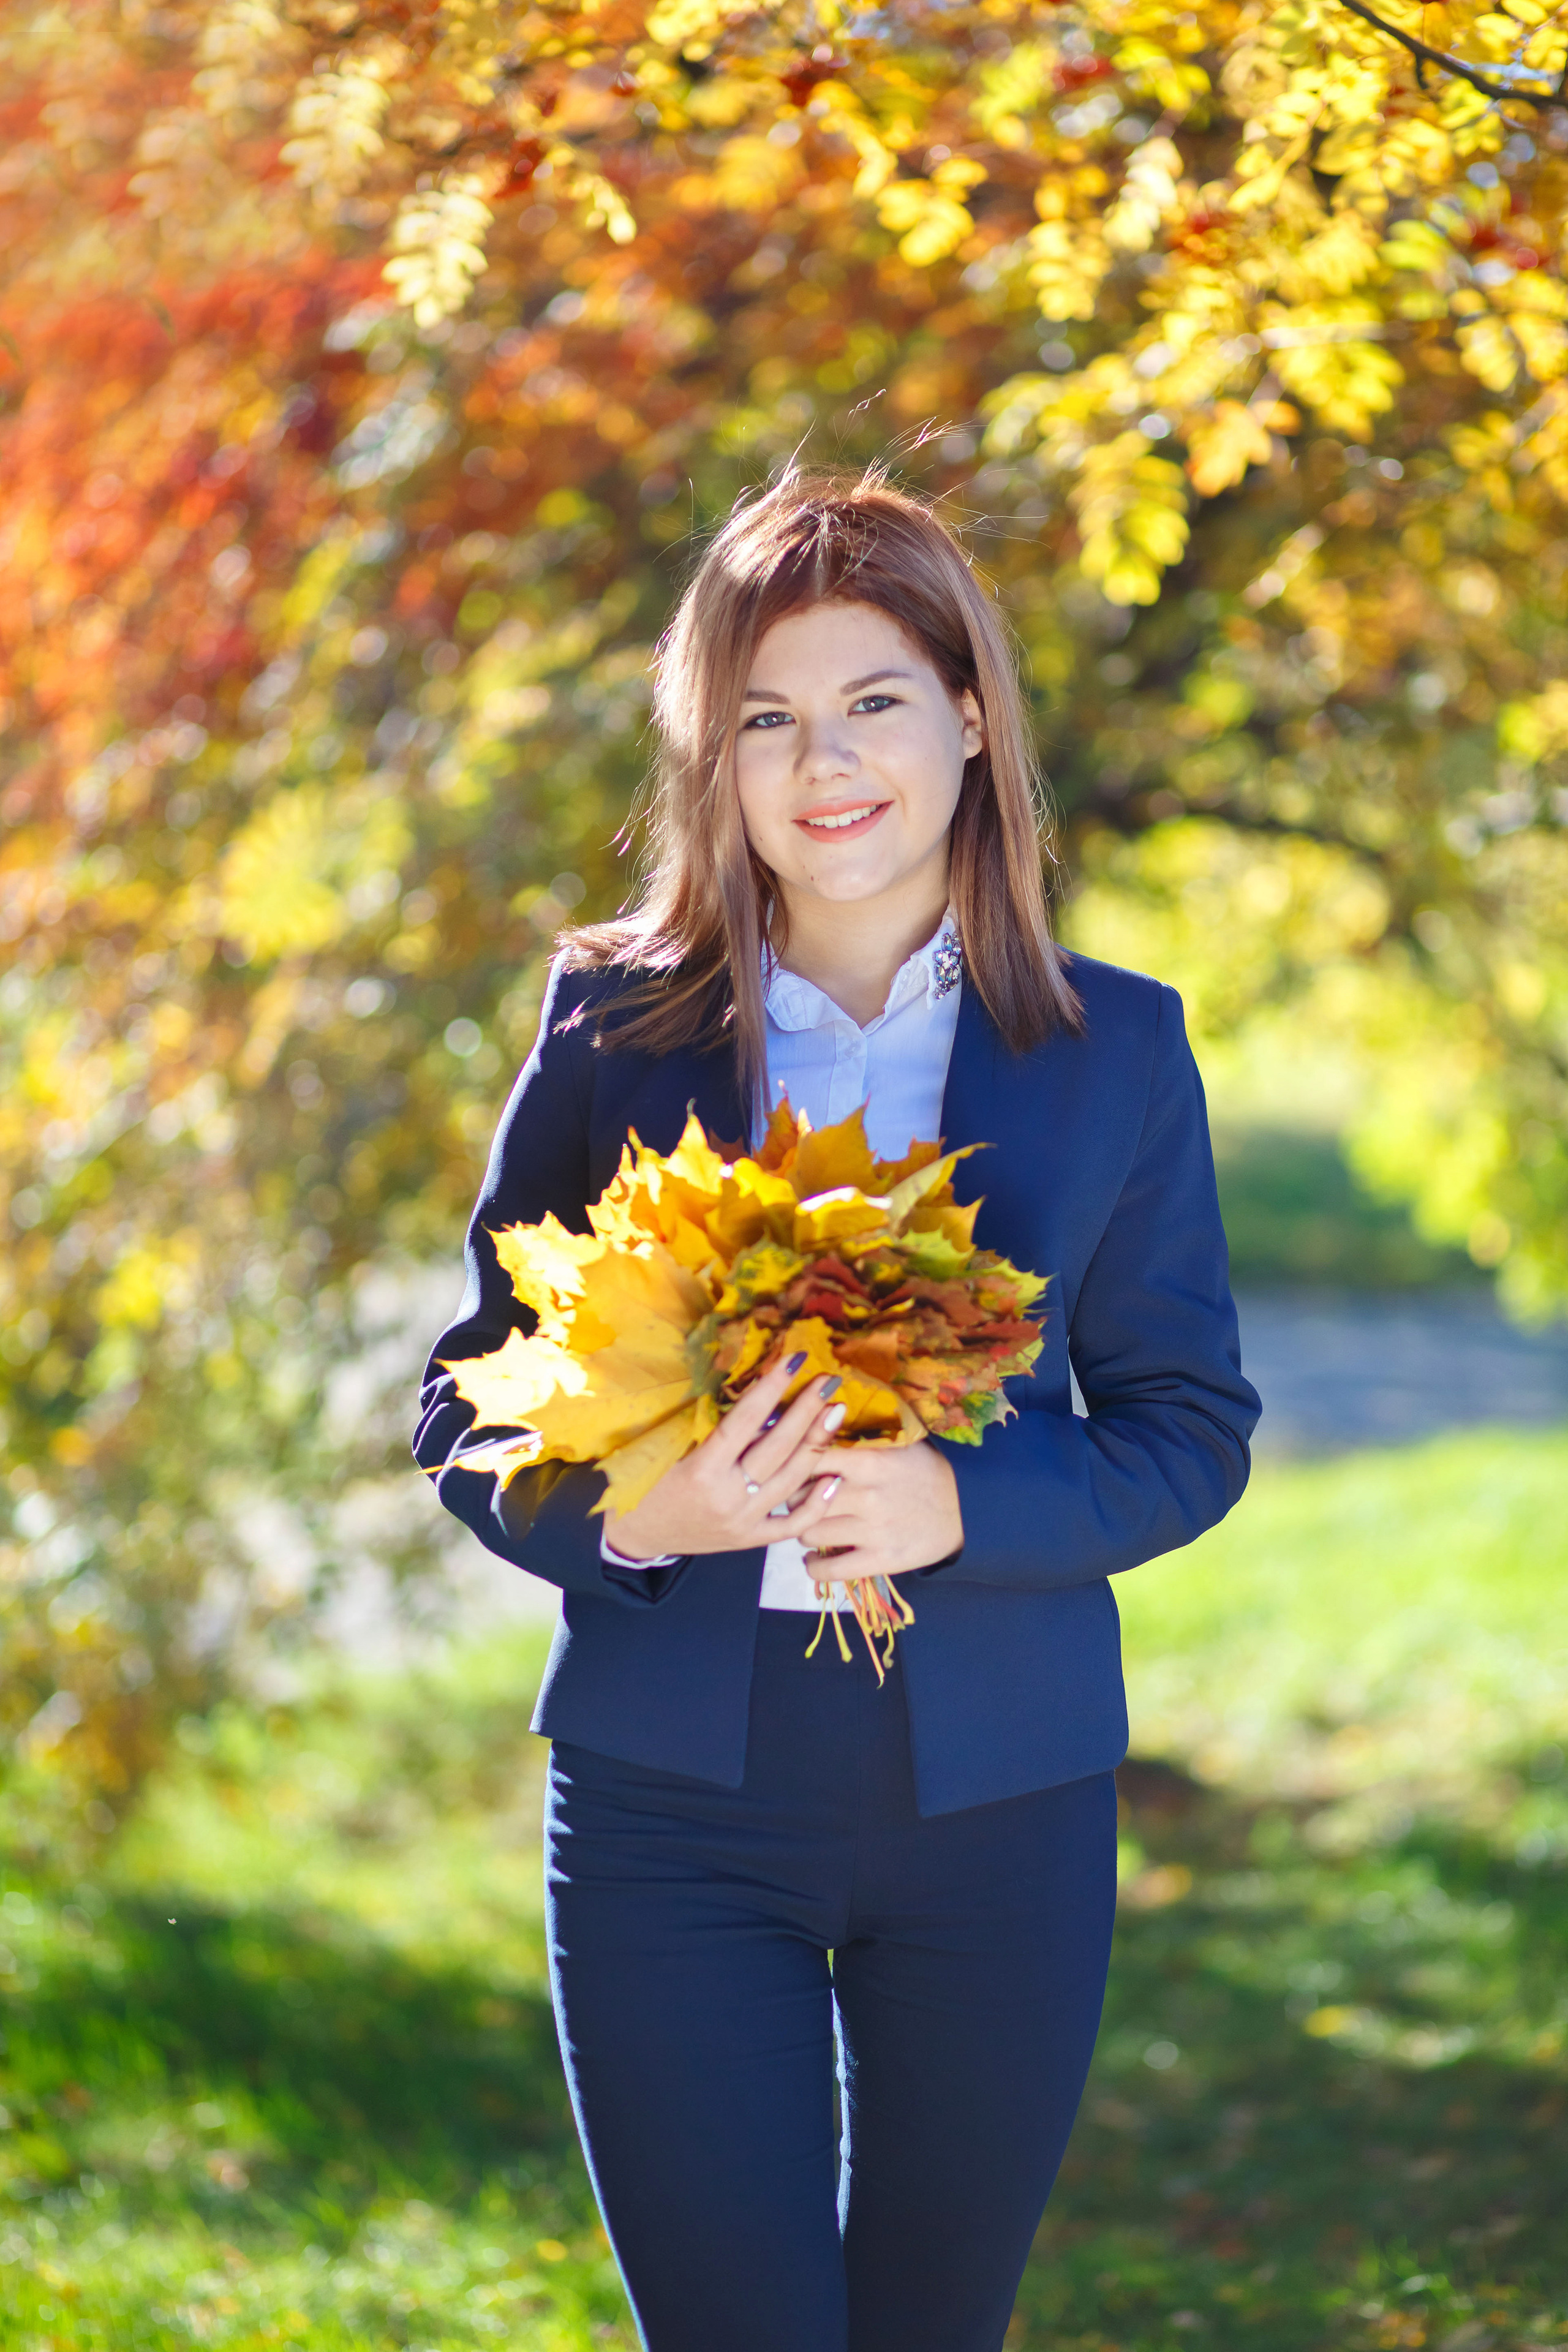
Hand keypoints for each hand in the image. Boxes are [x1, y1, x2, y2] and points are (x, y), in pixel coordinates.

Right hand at [603, 1353, 848, 1560]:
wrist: (635, 1534)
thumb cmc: (644, 1480)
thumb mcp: (664, 1446)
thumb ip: (702, 1421)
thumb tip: (747, 1383)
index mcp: (700, 1471)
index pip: (745, 1420)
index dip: (772, 1387)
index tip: (795, 1359)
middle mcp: (727, 1498)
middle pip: (777, 1448)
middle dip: (806, 1410)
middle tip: (829, 1381)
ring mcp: (742, 1522)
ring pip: (791, 1480)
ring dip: (817, 1444)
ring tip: (835, 1413)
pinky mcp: (749, 1540)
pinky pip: (791, 1524)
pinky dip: (816, 1502)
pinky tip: (835, 1477)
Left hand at [802, 1438, 962, 1584]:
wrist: (968, 1509)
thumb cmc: (927, 1471)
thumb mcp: (897, 1444)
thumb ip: (857, 1438)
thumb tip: (814, 1423)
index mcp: (870, 1461)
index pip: (810, 1457)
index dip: (792, 1462)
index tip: (790, 1466)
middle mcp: (867, 1496)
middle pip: (801, 1499)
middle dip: (793, 1498)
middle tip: (796, 1498)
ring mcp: (874, 1532)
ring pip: (809, 1533)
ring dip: (803, 1530)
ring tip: (808, 1525)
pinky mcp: (882, 1562)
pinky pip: (831, 1571)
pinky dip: (814, 1566)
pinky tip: (814, 1558)